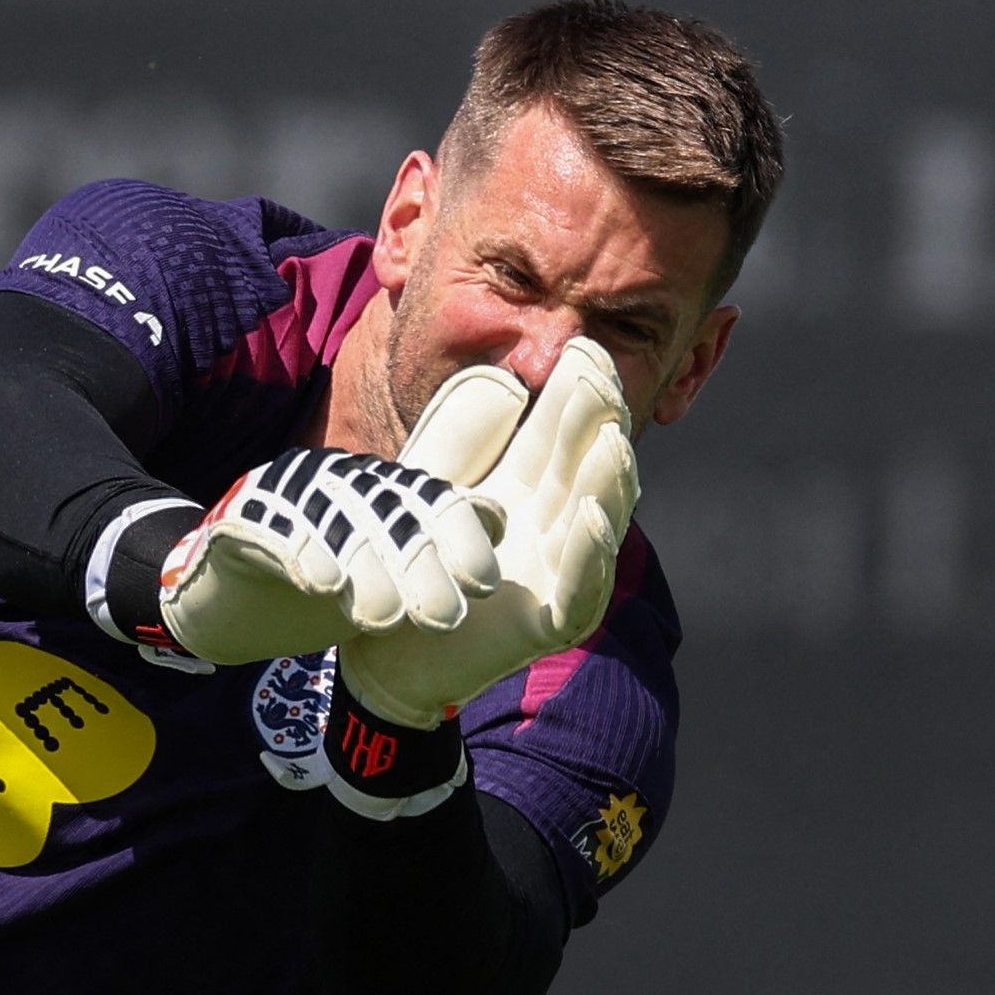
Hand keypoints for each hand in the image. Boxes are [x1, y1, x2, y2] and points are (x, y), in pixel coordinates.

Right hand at [145, 365, 529, 665]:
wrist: (226, 602)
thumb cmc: (316, 587)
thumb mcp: (384, 575)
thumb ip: (433, 551)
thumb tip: (498, 523)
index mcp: (375, 489)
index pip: (428, 500)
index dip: (459, 536)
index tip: (482, 583)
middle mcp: (334, 482)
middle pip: (387, 514)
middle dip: (420, 564)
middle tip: (444, 619)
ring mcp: (285, 495)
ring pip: (335, 523)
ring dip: (365, 571)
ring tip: (384, 619)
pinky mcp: (238, 518)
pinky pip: (273, 529)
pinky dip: (300, 553)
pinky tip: (322, 586)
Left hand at [334, 337, 637, 726]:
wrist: (382, 648)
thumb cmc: (412, 564)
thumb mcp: (432, 486)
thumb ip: (464, 436)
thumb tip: (503, 378)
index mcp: (528, 490)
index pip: (562, 432)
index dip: (578, 393)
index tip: (585, 347)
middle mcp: (553, 526)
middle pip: (587, 469)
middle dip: (599, 422)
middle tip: (603, 374)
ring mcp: (557, 576)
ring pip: (598, 525)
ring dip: (609, 484)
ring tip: (611, 441)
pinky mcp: (547, 624)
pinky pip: (580, 589)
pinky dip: (588, 554)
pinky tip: (591, 516)